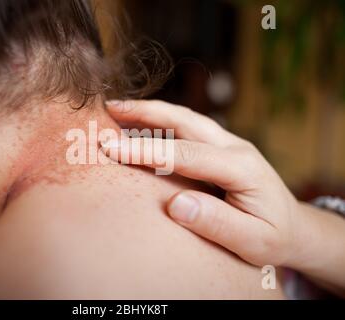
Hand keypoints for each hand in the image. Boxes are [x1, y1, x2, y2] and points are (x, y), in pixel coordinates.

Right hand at [101, 99, 301, 266]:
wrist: (295, 227)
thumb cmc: (273, 237)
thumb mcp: (253, 242)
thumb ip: (217, 223)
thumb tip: (176, 205)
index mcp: (242, 168)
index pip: (186, 154)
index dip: (147, 149)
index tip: (112, 148)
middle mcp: (235, 147)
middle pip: (185, 121)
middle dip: (145, 112)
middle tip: (110, 108)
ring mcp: (229, 144)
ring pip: (185, 119)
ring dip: (151, 112)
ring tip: (118, 109)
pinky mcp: (221, 148)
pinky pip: (188, 128)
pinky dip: (162, 121)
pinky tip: (142, 124)